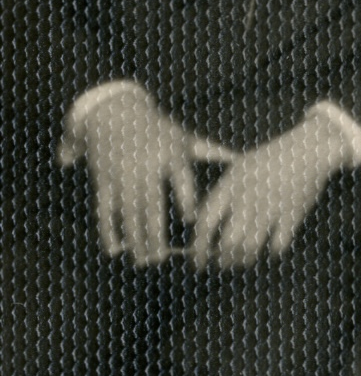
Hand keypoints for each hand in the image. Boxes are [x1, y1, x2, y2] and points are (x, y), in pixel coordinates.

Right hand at [77, 89, 208, 265]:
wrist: (116, 114)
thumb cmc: (159, 131)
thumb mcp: (184, 137)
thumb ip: (210, 151)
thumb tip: (241, 161)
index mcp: (172, 154)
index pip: (181, 179)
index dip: (186, 199)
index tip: (191, 220)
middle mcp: (147, 166)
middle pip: (152, 204)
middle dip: (155, 233)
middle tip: (161, 258)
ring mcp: (122, 175)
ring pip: (128, 212)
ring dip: (134, 239)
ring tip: (143, 260)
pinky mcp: (103, 181)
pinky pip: (105, 209)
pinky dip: (108, 230)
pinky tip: (115, 250)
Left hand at [190, 115, 345, 270]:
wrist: (309, 148)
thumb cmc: (270, 159)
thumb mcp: (238, 168)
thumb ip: (219, 194)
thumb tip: (197, 223)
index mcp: (229, 186)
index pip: (205, 225)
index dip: (198, 248)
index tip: (199, 261)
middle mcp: (246, 199)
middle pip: (227, 243)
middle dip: (223, 259)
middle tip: (223, 263)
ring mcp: (269, 208)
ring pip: (249, 248)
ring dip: (244, 259)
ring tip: (243, 259)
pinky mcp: (292, 214)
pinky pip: (278, 245)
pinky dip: (273, 250)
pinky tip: (272, 246)